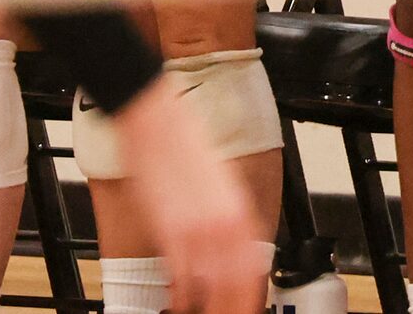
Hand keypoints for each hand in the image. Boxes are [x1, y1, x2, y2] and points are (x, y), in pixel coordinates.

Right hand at [112, 79, 271, 313]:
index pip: (255, 273)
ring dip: (206, 308)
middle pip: (237, 288)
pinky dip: (179, 296)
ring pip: (210, 289)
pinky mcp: (169, 229)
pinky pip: (179, 277)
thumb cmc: (185, 147)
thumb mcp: (220, 186)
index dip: (252, 300)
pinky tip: (177, 303)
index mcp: (242, 214)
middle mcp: (226, 225)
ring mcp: (197, 229)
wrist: (157, 118)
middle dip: (231, 309)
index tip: (247, 311)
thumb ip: (228, 219)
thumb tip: (230, 250)